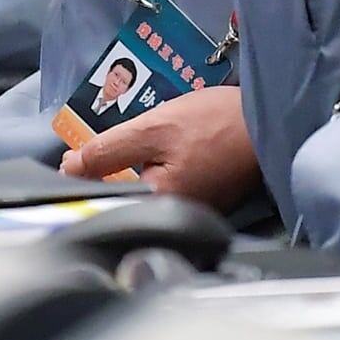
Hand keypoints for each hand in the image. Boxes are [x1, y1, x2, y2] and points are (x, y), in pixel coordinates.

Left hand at [58, 86, 261, 210]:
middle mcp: (173, 219)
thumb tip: (68, 168)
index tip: (80, 152)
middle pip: (123, 194)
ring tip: (148, 141)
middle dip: (113, 167)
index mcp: (155, 207)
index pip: (101, 197)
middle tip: (123, 139)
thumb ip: (106, 151)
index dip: (85, 172)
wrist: (271, 120)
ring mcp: (191, 210)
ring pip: (144, 188)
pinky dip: (159, 166)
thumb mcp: (152, 129)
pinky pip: (166, 185)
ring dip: (135, 165)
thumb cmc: (216, 123)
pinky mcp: (205, 199)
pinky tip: (166, 147)